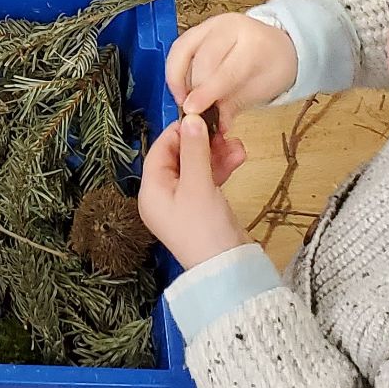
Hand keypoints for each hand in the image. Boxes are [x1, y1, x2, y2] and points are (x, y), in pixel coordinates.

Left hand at [138, 115, 251, 269]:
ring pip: (196, 168)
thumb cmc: (205, 229)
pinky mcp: (201, 209)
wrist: (229, 271)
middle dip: (202, 143)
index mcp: (151, 191)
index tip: (200, 117)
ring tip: (237, 144)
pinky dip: (220, 169)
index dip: (179, 132)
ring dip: (215, 154)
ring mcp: (182, 203)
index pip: (159, 151)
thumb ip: (195, 150)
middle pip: (178, 158)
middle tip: (223, 131)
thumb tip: (191, 118)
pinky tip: (238, 158)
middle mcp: (162, 196)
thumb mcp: (198, 185)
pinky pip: (207, 181)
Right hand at [165, 12, 299, 130]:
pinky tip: (180, 86)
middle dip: (192, 87)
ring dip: (176, 77)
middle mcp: (230, 27)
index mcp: (253, 42)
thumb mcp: (261, 90)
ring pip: (182, 49)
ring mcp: (211, 24)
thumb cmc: (271, 67)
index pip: (226, 69)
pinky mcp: (198, 28)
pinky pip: (178, 47)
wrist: (276, 46)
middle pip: (201, 58)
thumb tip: (215, 125)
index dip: (206, 92)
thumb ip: (234, 105)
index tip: (192, 111)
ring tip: (182, 99)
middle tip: (190, 111)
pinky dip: (174, 69)